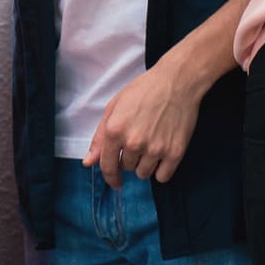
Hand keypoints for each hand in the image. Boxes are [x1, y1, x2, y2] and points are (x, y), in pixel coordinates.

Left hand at [82, 58, 205, 186]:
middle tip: (140, 139)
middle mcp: (133, 142)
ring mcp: (155, 149)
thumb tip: (88, 162)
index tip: (115, 182)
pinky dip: (162, 170)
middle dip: (130, 158)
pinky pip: (163, 177)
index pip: (107, 166)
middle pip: (127, 168)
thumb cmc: (144, 91)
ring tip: (152, 144)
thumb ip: (99, 137)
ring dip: (146, 164)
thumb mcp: (114, 107)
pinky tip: (163, 153)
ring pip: (144, 173)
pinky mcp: (174, 153)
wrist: (177, 82)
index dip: (110, 177)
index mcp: (114, 130)